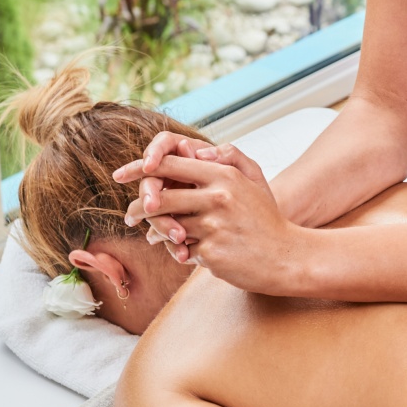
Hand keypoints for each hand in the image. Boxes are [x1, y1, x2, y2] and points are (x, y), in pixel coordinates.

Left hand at [114, 144, 310, 294]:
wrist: (285, 257)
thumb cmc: (266, 218)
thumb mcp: (254, 179)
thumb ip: (229, 156)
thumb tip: (198, 149)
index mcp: (223, 175)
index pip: (170, 164)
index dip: (139, 168)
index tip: (121, 175)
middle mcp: (217, 197)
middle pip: (159, 198)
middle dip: (138, 209)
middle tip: (130, 217)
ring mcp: (214, 226)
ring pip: (167, 227)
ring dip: (156, 234)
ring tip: (152, 237)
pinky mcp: (211, 252)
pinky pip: (180, 250)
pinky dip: (179, 251)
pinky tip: (185, 253)